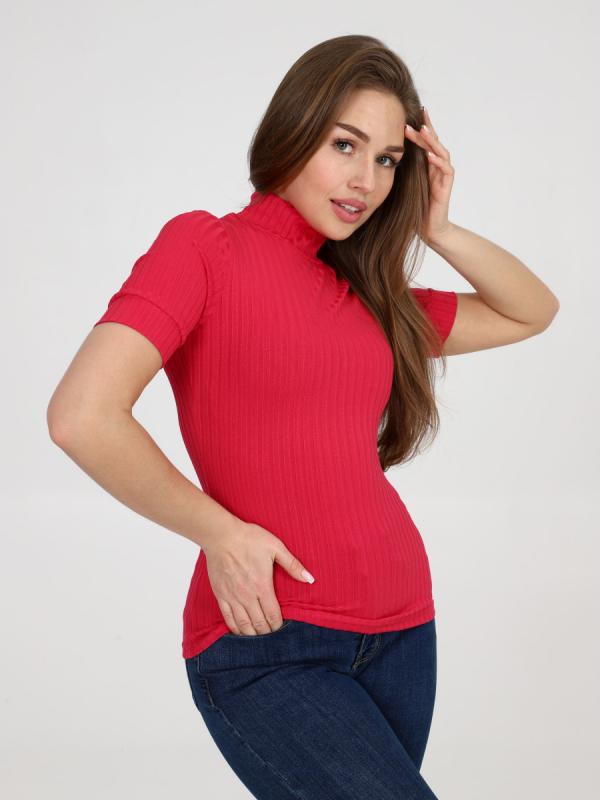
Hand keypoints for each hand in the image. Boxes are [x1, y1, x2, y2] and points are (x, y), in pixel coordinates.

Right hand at [202, 519, 314, 634]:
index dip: (278, 626)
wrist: (222, 536)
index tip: (282, 629)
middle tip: (273, 637)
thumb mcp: (276, 547)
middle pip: (259, 623)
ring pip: (243, 624)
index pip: (272, 615)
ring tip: (259, 639)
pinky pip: (228, 618)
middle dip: (267, 633)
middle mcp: (247, 595)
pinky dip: (235, 628)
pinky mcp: (220, 595)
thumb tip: (310, 578)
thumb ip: (293, 565)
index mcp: (262, 586)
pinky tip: (240, 632)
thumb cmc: (249, 539)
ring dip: (252, 635)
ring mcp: (232, 597)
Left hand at [404, 107, 454, 245]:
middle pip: (433, 142)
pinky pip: (445, 169)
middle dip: (425, 128)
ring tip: (422, 130)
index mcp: (427, 165)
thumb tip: (378, 159)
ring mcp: (443, 175)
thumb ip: (397, 171)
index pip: (425, 141)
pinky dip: (437, 161)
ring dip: (431, 140)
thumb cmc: (416, 209)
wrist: (429, 229)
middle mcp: (437, 167)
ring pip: (440, 151)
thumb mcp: (403, 185)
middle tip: (415, 115)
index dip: (419, 127)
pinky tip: (428, 155)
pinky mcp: (447, 186)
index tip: (410, 113)